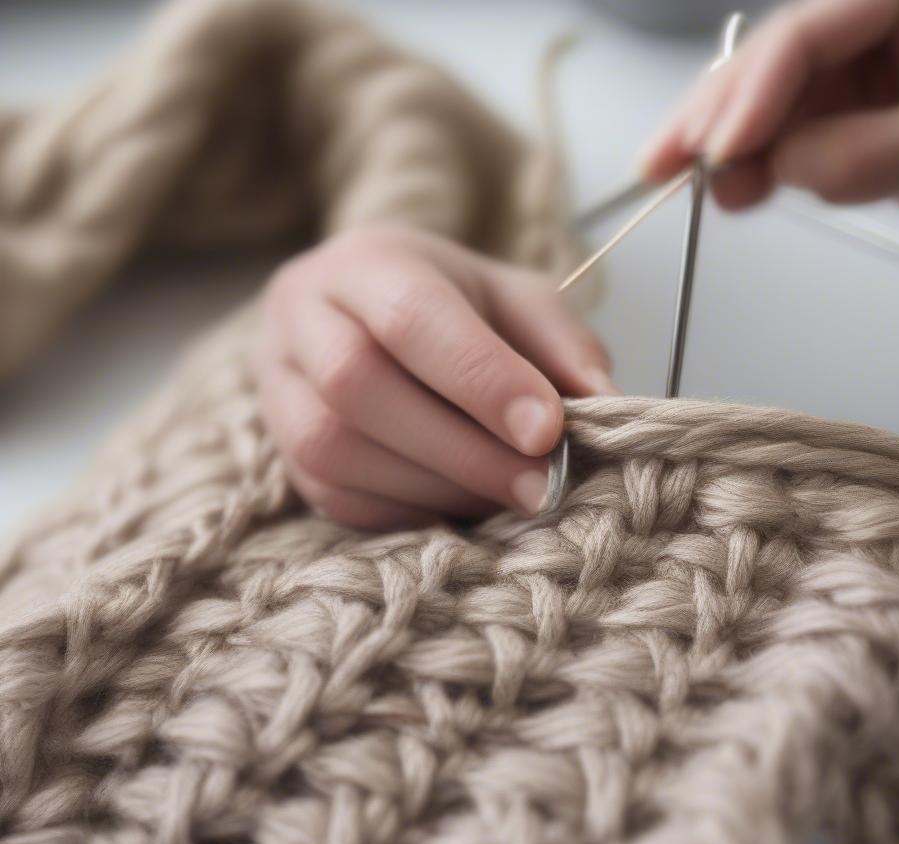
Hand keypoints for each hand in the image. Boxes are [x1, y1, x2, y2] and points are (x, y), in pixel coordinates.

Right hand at [253, 227, 614, 530]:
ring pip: (333, 449)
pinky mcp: (281, 447)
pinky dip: (405, 512)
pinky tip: (457, 504)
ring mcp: (275, 384)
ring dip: (434, 486)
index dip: (480, 380)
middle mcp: (302, 314)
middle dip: (461, 448)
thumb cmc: (455, 308)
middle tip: (540, 486)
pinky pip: (330, 496)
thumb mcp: (520, 303)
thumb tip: (607, 407)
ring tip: (505, 496)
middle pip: (358, 385)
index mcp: (366, 261)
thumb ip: (563, 347)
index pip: (411, 317)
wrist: (368, 317)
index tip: (547, 432)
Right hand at [640, 0, 898, 216]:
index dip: (752, 94)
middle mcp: (862, 29)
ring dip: (723, 149)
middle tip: (660, 163)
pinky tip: (732, 191)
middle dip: (710, 117)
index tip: (720, 151)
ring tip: (687, 185)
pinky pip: (782, 144)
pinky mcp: (841, 123)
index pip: (804, 37)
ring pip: (764, 109)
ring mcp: (848, 80)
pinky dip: (753, 170)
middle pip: (764, 68)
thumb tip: (785, 166)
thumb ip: (874, 149)